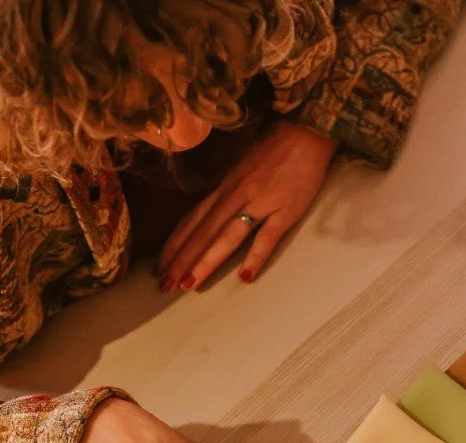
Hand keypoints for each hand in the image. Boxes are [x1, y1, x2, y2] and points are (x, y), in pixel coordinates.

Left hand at [157, 122, 336, 290]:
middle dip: (182, 259)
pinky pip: (267, 237)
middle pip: (203, 232)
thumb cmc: (274, 152)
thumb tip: (209, 216)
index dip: (175, 245)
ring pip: (227, 236)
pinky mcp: (286, 211)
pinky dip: (255, 256)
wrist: (305, 134)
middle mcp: (235, 197)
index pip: (193, 221)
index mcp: (225, 189)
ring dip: (206, 261)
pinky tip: (244, 277)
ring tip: (190, 284)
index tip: (160, 267)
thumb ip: (227, 195)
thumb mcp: (242, 171)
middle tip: (165, 285)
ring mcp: (260, 204)